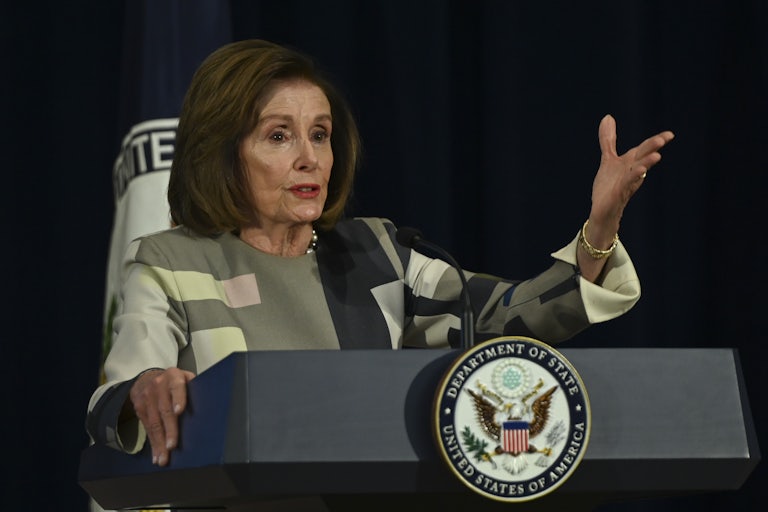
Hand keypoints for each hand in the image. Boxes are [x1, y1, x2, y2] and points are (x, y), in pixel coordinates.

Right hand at [129, 367, 194, 466]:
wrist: (147, 379)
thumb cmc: (174, 382)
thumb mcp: (185, 378)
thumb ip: (194, 388)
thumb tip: (212, 406)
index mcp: (174, 376)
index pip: (177, 387)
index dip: (178, 398)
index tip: (179, 411)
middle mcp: (159, 386)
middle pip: (164, 410)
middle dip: (169, 429)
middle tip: (172, 446)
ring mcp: (147, 398)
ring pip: (154, 422)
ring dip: (159, 442)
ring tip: (164, 457)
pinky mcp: (140, 409)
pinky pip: (147, 428)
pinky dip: (153, 443)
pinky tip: (156, 454)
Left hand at [589, 114, 674, 235]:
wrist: (602, 212)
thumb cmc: (608, 187)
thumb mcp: (608, 160)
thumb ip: (609, 140)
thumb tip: (608, 117)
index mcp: (630, 163)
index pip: (644, 150)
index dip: (655, 141)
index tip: (670, 134)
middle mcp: (631, 173)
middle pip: (643, 157)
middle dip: (652, 148)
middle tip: (664, 139)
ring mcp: (625, 184)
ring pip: (637, 172)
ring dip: (646, 164)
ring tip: (657, 156)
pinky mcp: (617, 195)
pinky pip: (626, 185)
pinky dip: (632, 178)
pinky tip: (639, 172)